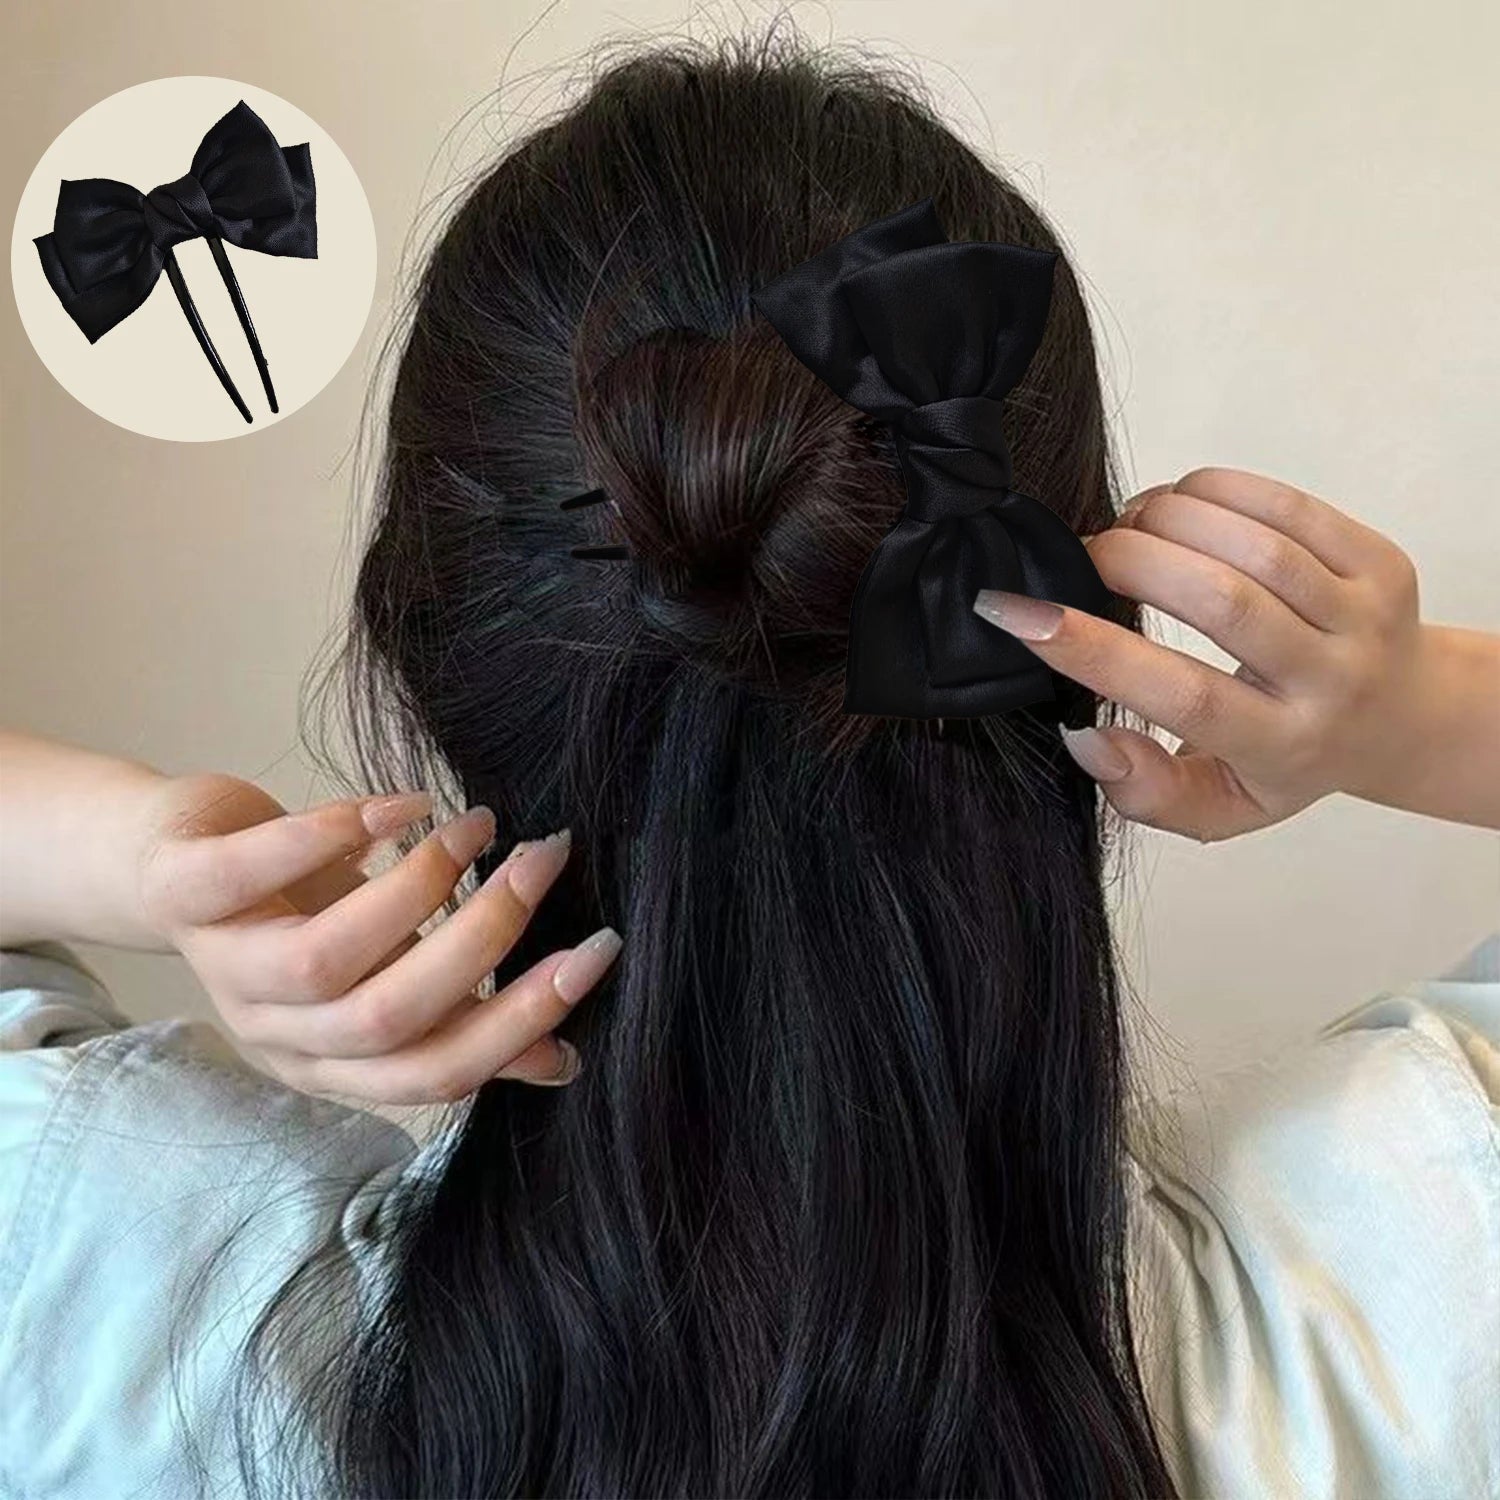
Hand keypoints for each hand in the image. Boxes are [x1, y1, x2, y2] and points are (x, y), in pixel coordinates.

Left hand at [133, 772, 620, 1102]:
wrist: (164, 865)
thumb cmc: (298, 919)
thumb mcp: (385, 976)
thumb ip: (463, 1016)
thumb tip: (562, 1059)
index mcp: (332, 1066)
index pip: (435, 1072)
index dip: (521, 1022)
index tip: (596, 952)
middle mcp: (277, 1033)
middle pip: (387, 1021)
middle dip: (484, 940)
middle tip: (544, 863)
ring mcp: (224, 967)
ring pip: (325, 961)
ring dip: (417, 888)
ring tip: (475, 828)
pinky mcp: (186, 893)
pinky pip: (252, 874)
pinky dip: (333, 834)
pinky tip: (401, 804)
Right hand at [974, 467, 1499, 839]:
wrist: (1402, 715)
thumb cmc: (1286, 758)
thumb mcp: (1220, 805)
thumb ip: (1147, 792)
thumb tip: (1087, 738)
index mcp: (1282, 747)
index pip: (1180, 693)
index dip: (1091, 649)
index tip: (1017, 612)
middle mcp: (1332, 682)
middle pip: (1219, 600)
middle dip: (1126, 560)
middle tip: (1083, 557)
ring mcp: (1364, 616)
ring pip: (1251, 543)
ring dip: (1165, 519)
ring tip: (1128, 529)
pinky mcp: (1378, 562)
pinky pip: (1283, 505)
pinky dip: (1210, 492)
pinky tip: (1176, 506)